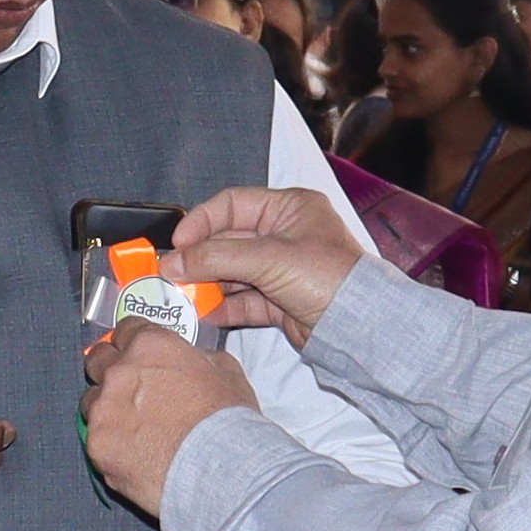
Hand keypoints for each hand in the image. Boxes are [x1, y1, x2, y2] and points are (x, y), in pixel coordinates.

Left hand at [83, 322, 260, 518]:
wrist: (218, 468)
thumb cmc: (228, 420)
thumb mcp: (228, 373)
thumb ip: (202, 359)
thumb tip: (195, 361)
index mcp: (151, 346)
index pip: (127, 329)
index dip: (134, 342)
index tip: (139, 356)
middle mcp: (119, 371)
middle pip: (98, 360)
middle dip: (110, 370)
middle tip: (128, 390)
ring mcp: (103, 409)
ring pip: (91, 401)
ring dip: (106, 409)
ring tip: (131, 430)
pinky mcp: (95, 444)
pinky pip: (95, 439)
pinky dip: (110, 445)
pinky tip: (132, 456)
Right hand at [163, 185, 368, 338]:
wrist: (359, 326)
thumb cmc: (328, 277)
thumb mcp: (269, 258)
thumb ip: (217, 257)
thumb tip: (173, 262)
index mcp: (289, 208)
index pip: (231, 204)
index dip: (201, 221)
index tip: (178, 243)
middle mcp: (284, 234)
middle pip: (228, 240)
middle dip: (200, 258)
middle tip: (171, 273)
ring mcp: (281, 269)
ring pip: (232, 272)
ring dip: (208, 284)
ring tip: (182, 295)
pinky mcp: (279, 301)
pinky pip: (243, 300)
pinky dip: (224, 306)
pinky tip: (206, 313)